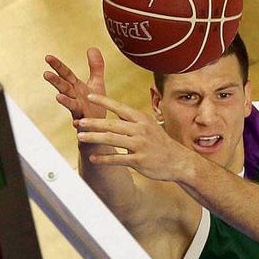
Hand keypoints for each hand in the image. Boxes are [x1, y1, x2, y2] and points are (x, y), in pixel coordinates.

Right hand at [44, 48, 107, 120]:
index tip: (47, 57)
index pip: (66, 75)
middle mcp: (75, 99)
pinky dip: (78, 123)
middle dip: (56, 82)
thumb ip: (95, 67)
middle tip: (46, 74)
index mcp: (77, 88)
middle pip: (65, 88)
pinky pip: (81, 124)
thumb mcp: (96, 84)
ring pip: (71, 105)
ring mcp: (79, 112)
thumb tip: (92, 47)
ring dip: (64, 101)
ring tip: (58, 97)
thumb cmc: (94, 105)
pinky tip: (75, 123)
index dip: (58, 66)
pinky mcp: (86, 124)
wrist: (98, 129)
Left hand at [74, 93, 193, 181]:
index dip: (104, 101)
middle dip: (94, 123)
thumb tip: (115, 111)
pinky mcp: (139, 161)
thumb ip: (132, 120)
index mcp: (142, 119)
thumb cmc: (161, 143)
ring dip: (94, 138)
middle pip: (112, 124)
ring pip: (112, 140)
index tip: (89, 97)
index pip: (120, 107)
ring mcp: (140, 145)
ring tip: (80, 138)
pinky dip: (103, 159)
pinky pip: (117, 159)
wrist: (178, 161)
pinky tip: (93, 158)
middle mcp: (140, 130)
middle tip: (80, 121)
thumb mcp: (150, 126)